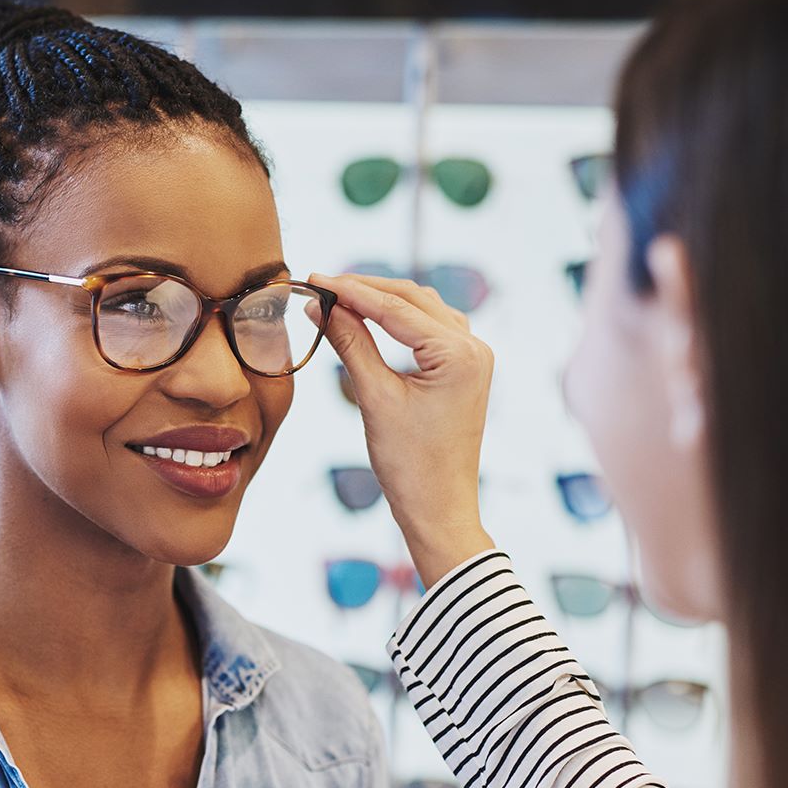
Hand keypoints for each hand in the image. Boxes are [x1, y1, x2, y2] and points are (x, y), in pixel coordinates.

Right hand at [310, 271, 496, 585]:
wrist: (438, 508)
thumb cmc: (409, 464)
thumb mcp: (375, 398)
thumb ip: (350, 344)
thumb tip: (321, 306)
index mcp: (458, 354)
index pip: (395, 307)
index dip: (351, 291)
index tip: (314, 279)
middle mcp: (473, 347)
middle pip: (412, 299)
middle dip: (365, 290)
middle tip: (321, 285)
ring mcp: (473, 357)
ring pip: (422, 309)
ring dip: (383, 301)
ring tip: (340, 298)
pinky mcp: (464, 370)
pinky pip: (429, 330)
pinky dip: (399, 320)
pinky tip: (370, 319)